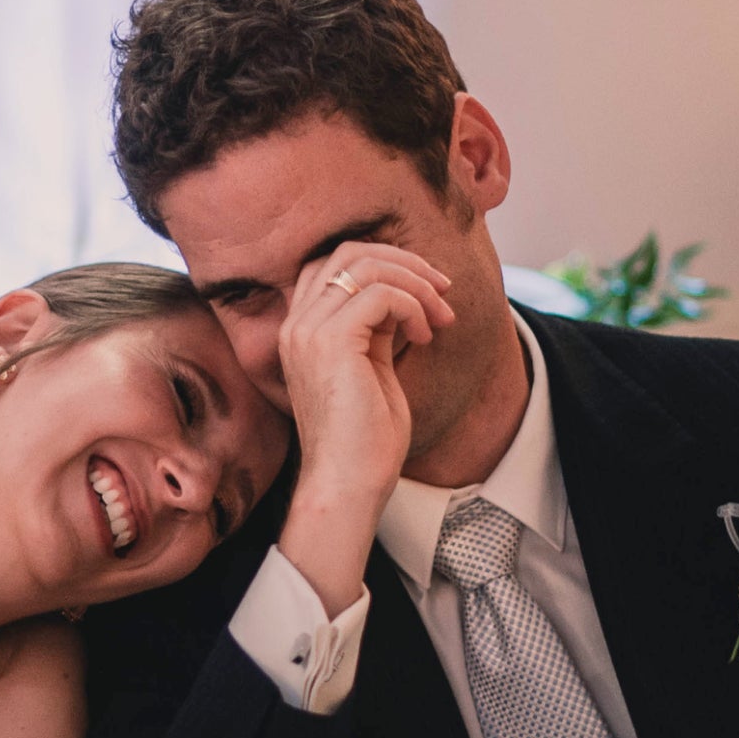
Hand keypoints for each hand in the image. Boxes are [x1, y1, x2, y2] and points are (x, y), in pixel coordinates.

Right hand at [276, 242, 452, 612]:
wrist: (348, 486)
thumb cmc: (364, 442)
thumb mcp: (372, 368)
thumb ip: (377, 328)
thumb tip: (404, 293)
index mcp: (300, 330)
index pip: (335, 262)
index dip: (385, 263)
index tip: (426, 293)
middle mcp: (296, 325)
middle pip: (348, 251)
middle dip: (404, 261)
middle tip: (442, 291)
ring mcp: (308, 332)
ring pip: (366, 265)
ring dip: (416, 282)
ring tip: (439, 318)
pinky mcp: (331, 343)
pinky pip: (381, 294)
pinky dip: (413, 306)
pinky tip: (425, 337)